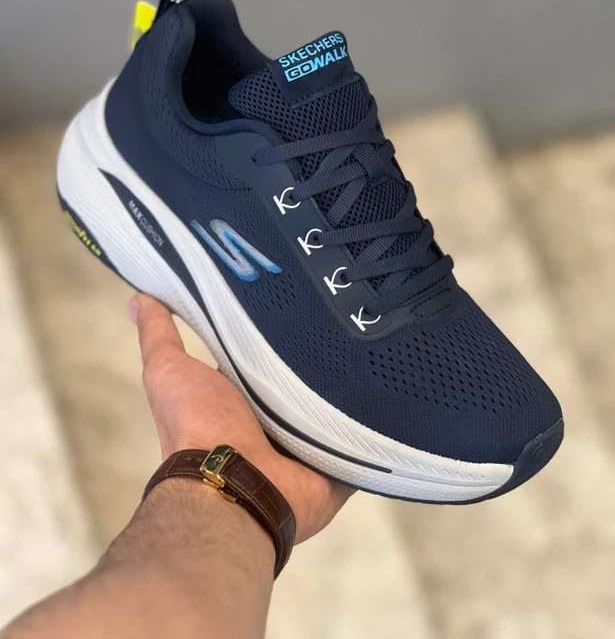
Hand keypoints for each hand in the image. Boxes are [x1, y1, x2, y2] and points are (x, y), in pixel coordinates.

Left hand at [130, 293, 352, 542]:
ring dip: (352, 384)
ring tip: (377, 339)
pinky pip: (364, 439)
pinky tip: (394, 386)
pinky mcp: (338, 465)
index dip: (275, 332)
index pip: (263, 359)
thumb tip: (140, 297)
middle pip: (303, 382)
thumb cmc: (197, 425)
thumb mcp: (168, 370)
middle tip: (351, 311)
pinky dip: (376, 422)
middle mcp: (273, 424)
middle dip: (321, 355)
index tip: (297, 294)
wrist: (233, 485)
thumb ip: (159, 336)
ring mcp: (308, 446)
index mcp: (238, 400)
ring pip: (336, 407)